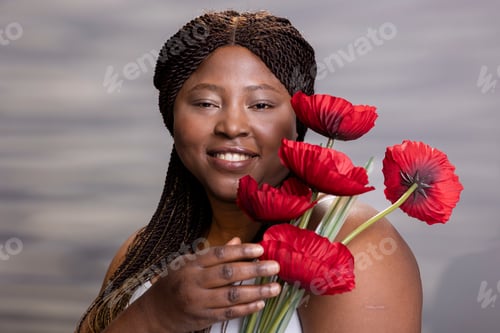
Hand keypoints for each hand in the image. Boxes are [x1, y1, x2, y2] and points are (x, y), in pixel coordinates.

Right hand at [137, 237, 280, 331]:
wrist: (154, 312)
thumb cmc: (174, 283)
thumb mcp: (189, 264)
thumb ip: (214, 254)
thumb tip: (238, 241)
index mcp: (191, 264)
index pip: (219, 255)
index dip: (241, 251)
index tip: (260, 249)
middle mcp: (194, 282)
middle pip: (228, 274)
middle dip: (255, 270)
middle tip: (275, 267)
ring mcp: (198, 301)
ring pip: (232, 295)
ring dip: (256, 291)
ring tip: (275, 287)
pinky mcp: (203, 318)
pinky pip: (228, 313)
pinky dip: (246, 308)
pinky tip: (261, 303)